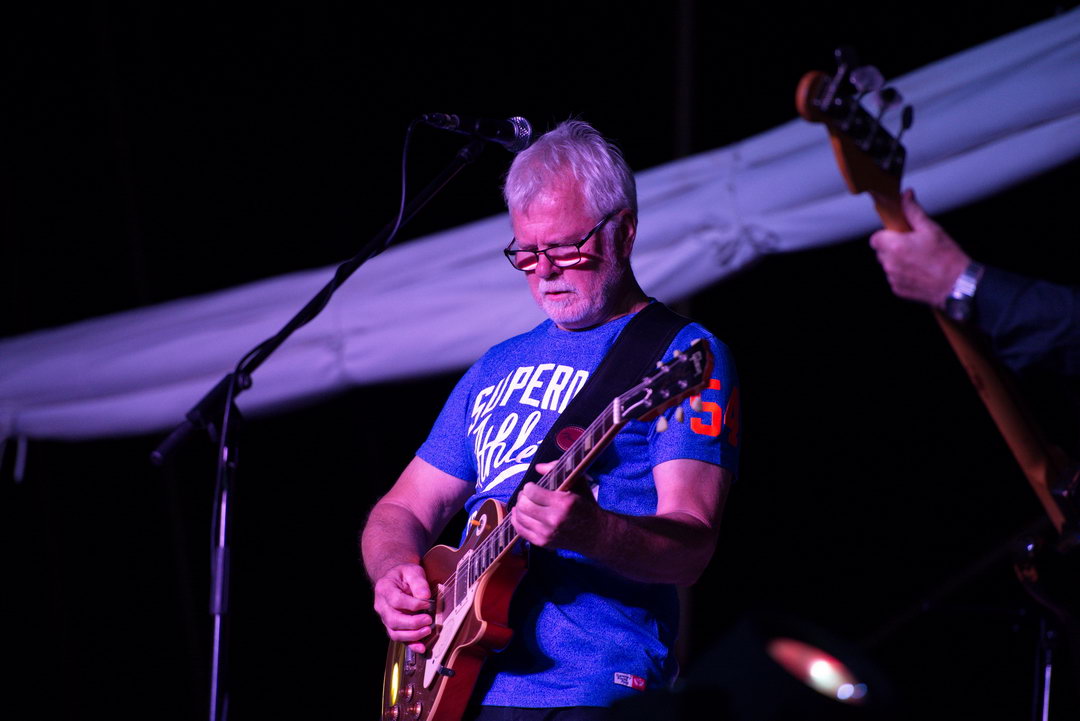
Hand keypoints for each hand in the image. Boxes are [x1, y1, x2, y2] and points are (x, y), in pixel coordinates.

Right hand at [372, 563, 433, 652]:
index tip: (426, 604)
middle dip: (412, 623)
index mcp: (384, 588)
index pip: (396, 600)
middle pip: (393, 619)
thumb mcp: (412, 570)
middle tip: (428, 620)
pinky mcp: (391, 626)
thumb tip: (425, 596)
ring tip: (427, 631)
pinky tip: (421, 647)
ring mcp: (385, 617)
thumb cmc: (404, 575)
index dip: (412, 605)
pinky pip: (398, 638)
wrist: (395, 579)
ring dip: (412, 635)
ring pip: (394, 632)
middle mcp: (381, 605)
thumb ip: (418, 582)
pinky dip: (410, 644)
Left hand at [511, 461, 601, 552]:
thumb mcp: (578, 483)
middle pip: (523, 505)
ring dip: (518, 508)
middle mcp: (554, 520)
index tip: (532, 486)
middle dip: (522, 496)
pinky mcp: (542, 543)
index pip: (532, 492)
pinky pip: (520, 531)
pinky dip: (516, 521)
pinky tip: (521, 514)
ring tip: (524, 503)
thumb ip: (557, 470)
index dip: (529, 486)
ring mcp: (547, 534)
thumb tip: (538, 467)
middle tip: (526, 494)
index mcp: (563, 503)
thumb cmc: (586, 505)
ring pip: (519, 518)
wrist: (595, 534)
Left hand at [869, 189, 970, 306]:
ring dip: (897, 261)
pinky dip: (903, 273)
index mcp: (895, 246)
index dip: (886, 235)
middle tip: (913, 246)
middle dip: (892, 247)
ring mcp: (893, 278)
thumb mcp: (931, 228)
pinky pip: (894, 278)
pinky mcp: (898, 289)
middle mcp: (890, 264)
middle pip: (881, 251)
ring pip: (888, 265)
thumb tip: (906, 196)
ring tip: (919, 259)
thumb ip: (913, 211)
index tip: (898, 235)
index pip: (875, 238)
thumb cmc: (946, 256)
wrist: (957, 283)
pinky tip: (919, 271)